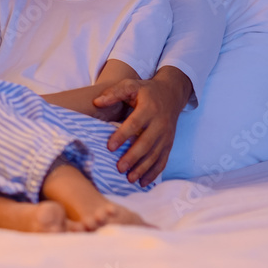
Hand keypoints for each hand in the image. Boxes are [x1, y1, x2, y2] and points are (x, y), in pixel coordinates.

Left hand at [92, 67, 191, 186]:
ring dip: (143, 168)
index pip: (135, 124)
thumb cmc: (146, 91)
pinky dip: (154, 172)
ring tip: (129, 178)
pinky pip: (163, 160)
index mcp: (149, 109)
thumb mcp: (131, 85)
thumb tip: (96, 102)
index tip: (110, 147)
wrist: (171, 94)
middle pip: (146, 143)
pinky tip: (143, 182)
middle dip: (133, 157)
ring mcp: (166, 135)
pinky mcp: (169, 143)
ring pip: (155, 155)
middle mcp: (160, 124)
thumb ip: (114, 93)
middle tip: (119, 168)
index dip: (122, 136)